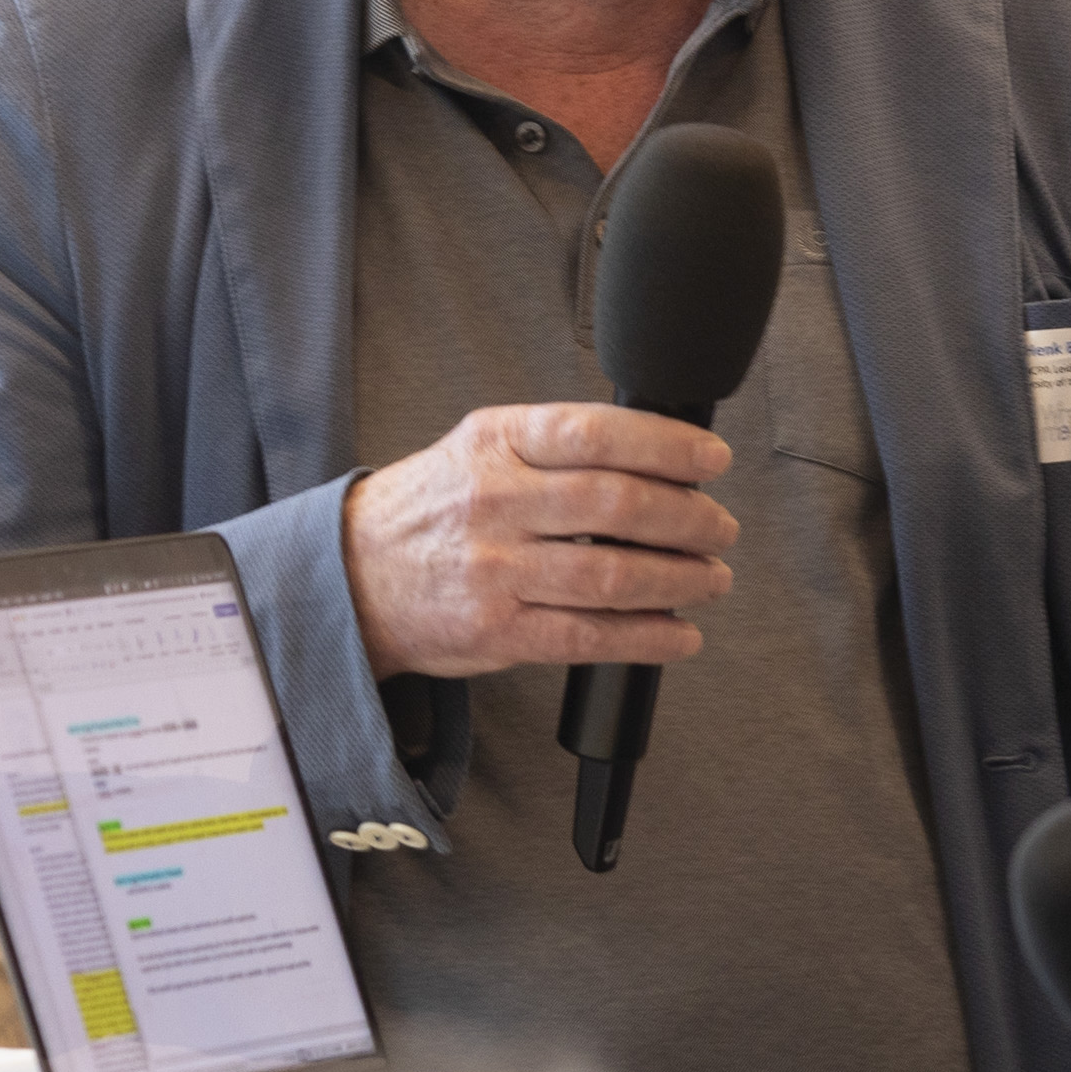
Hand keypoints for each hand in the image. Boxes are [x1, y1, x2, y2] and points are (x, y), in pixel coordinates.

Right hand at [342, 404, 739, 679]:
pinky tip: (680, 632)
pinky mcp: (496, 632)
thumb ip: (557, 446)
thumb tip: (660, 458)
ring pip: (612, 576)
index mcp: (496, 443)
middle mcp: (494, 502)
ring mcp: (493, 571)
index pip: (596, 433)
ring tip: (712, 578)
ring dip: (681, 580)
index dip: (667, 445)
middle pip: (616, 505)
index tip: (711, 461)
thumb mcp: (481, 447)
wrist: (350, 576)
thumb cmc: (433, 509)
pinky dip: (648, 637)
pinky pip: (589, 637)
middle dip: (689, 519)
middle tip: (720, 528)